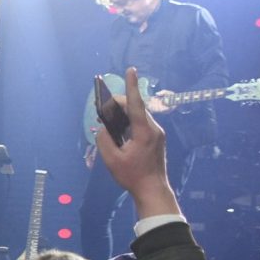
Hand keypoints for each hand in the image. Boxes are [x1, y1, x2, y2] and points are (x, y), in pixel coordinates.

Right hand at [93, 67, 172, 210]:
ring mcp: (157, 133)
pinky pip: (142, 124)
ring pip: (139, 116)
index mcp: (144, 131)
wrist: (153, 190)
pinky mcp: (156, 139)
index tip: (131, 69)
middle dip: (118, 105)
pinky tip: (120, 132)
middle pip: (136, 108)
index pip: (136, 104)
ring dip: (123, 115)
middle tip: (102, 111)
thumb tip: (102, 129)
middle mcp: (154, 128)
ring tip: (108, 122)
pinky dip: (129, 123)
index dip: (131, 86)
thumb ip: (104, 140)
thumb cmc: (132, 176)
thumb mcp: (111, 159)